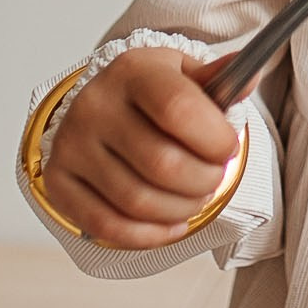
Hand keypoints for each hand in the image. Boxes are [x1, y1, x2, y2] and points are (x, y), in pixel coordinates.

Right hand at [38, 49, 241, 247]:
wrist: (99, 103)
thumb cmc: (151, 94)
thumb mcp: (184, 74)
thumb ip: (220, 79)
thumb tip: (249, 76)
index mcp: (131, 72)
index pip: (178, 109)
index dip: (215, 140)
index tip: (228, 148)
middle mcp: (94, 106)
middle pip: (162, 165)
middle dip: (204, 181)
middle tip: (212, 178)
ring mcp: (71, 146)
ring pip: (138, 202)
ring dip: (181, 210)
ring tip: (194, 197)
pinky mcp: (58, 182)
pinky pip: (108, 227)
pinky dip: (149, 235)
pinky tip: (170, 224)